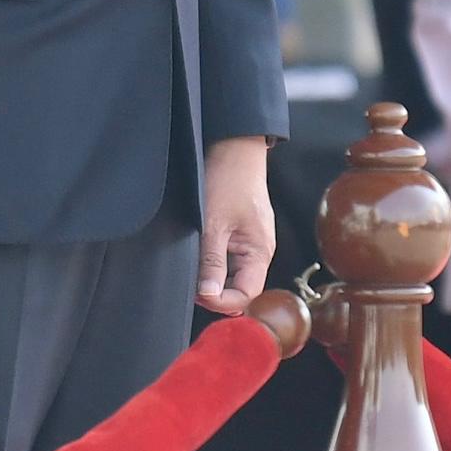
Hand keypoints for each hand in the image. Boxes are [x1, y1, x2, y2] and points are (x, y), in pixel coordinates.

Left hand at [198, 137, 277, 314]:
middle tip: (190, 283)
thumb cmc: (229, 180)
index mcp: (260, 252)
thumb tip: (208, 295)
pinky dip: (214, 263)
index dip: (222, 301)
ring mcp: (251, 242)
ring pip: (233, 275)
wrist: (234, 148)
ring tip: (193, 267)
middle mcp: (260, 251)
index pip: (246, 295)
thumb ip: (212, 262)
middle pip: (240, 288)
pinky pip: (230, 259)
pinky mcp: (242, 234)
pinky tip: (199, 255)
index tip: (198, 295)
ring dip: (213, 277)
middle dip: (215, 291)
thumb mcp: (214, 224)